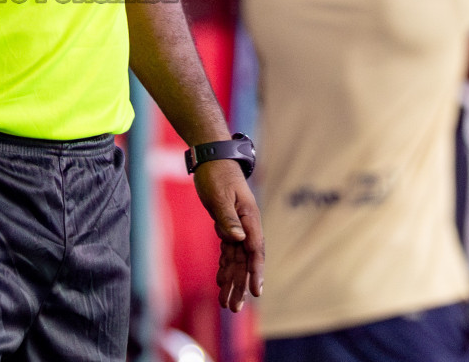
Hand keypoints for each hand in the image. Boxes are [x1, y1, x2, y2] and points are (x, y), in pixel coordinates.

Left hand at [193, 159, 263, 312]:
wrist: (212, 159)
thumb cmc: (216, 174)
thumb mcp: (219, 195)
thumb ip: (228, 218)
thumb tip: (239, 240)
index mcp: (249, 219)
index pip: (255, 251)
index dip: (255, 272)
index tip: (256, 292)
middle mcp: (247, 226)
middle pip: (246, 261)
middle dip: (241, 285)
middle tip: (235, 308)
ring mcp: (238, 227)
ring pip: (236, 260)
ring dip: (232, 282)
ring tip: (226, 304)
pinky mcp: (227, 226)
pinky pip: (228, 252)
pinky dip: (224, 267)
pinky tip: (220, 282)